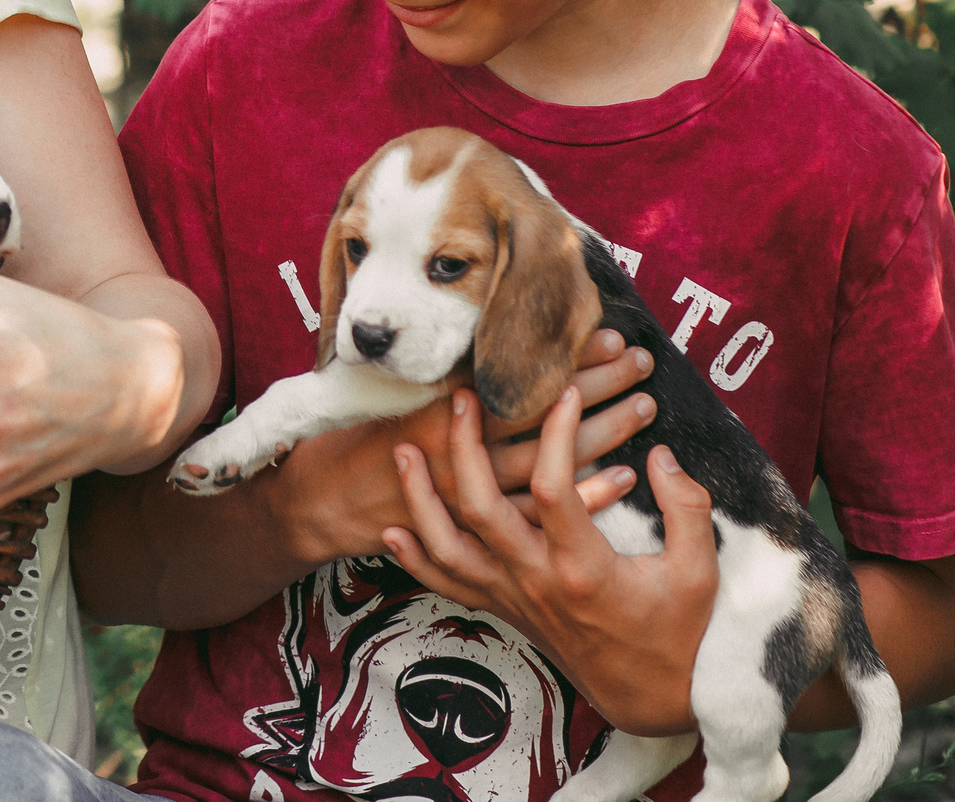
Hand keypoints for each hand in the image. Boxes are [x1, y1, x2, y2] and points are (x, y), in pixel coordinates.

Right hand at [267, 329, 656, 565]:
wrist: (317, 504)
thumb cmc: (348, 438)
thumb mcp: (379, 390)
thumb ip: (430, 369)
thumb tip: (484, 335)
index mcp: (434, 406)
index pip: (511, 374)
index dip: (558, 356)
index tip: (600, 333)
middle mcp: (456, 447)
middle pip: (539, 414)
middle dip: (593, 385)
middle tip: (637, 360)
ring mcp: (468, 492)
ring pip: (549, 462)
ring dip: (600, 433)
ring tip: (642, 405)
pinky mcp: (476, 530)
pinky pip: (540, 514)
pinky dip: (583, 497)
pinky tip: (621, 478)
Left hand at [383, 386, 717, 735]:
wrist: (652, 700)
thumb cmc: (678, 636)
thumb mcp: (700, 574)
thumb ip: (687, 510)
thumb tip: (661, 456)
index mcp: (584, 568)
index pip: (555, 489)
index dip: (557, 435)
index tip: (565, 392)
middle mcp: (536, 581)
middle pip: (480, 509)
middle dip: (464, 449)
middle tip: (463, 399)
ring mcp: (512, 597)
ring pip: (447, 547)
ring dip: (419, 498)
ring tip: (404, 451)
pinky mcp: (503, 609)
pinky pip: (447, 585)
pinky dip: (415, 559)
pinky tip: (392, 530)